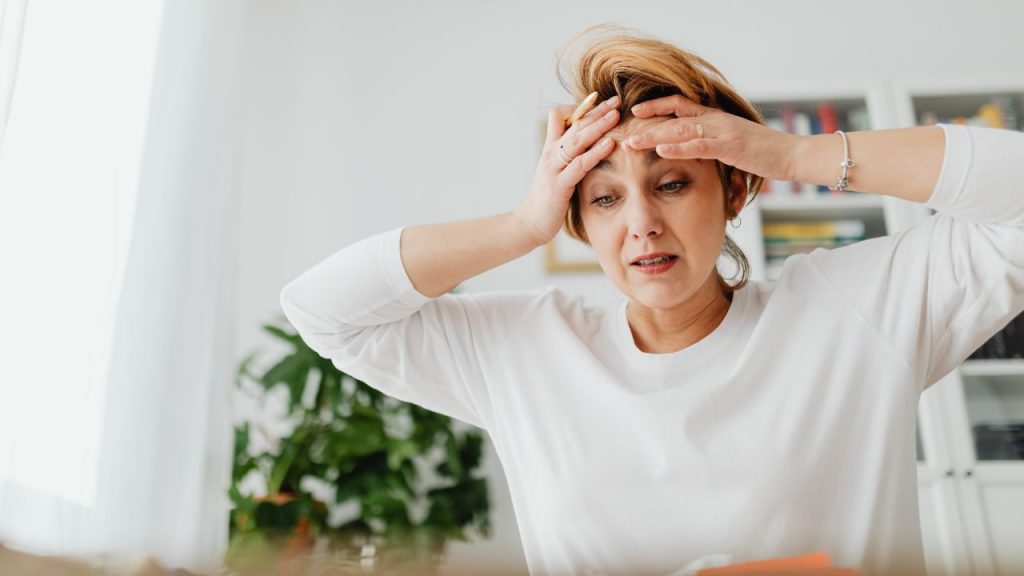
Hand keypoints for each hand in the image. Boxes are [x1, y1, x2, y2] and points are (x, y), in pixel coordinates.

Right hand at [514, 94, 620, 246]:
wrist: (528, 224)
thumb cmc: (546, 200)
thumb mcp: (555, 173)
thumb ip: (568, 159)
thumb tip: (587, 148)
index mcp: (550, 150)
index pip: (561, 117)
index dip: (580, 108)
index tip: (600, 101)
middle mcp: (550, 155)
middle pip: (574, 125)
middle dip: (596, 111)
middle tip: (616, 99)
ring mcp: (553, 169)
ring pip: (577, 140)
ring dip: (598, 125)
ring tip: (616, 114)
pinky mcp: (559, 185)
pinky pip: (580, 164)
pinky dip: (595, 152)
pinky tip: (610, 143)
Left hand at [625, 95, 798, 181]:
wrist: (792, 154)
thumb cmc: (764, 152)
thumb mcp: (733, 144)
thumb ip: (713, 142)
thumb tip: (694, 148)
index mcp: (715, 118)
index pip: (679, 105)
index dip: (656, 106)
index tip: (635, 110)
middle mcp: (715, 120)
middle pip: (673, 116)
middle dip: (645, 122)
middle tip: (621, 129)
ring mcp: (722, 132)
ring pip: (680, 130)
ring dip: (653, 136)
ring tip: (631, 142)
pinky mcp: (730, 146)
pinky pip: (700, 145)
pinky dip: (679, 147)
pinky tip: (661, 150)